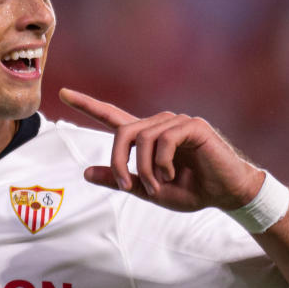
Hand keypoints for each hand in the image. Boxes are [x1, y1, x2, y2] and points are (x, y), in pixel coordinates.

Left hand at [59, 87, 264, 211]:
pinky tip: (171, 174)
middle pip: (122, 132)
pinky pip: (164, 139)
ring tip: (158, 185)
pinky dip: (162, 162)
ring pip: (142, 138)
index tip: (63, 92)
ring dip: (144, 168)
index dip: (87, 105)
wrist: (226, 194)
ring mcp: (175, 121)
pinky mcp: (192, 125)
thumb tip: (86, 172)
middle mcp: (158, 124)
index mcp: (146, 137)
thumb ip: (120, 180)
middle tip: (128, 185)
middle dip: (118, 160)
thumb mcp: (148, 190)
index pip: (111, 116)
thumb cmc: (191, 190)